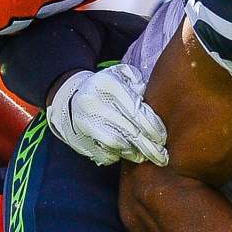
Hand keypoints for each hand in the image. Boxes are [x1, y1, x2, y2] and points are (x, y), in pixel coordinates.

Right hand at [47, 64, 167, 165]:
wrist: (69, 100)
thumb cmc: (103, 88)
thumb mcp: (119, 75)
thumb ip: (137, 81)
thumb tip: (149, 99)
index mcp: (107, 85)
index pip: (136, 110)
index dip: (153, 127)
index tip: (162, 137)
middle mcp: (94, 104)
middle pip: (129, 130)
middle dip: (149, 145)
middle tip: (162, 155)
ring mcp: (85, 124)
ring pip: (117, 144)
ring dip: (134, 153)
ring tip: (145, 156)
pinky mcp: (80, 140)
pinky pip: (104, 153)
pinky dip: (117, 156)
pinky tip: (126, 155)